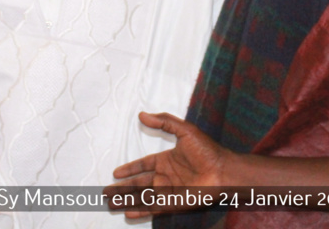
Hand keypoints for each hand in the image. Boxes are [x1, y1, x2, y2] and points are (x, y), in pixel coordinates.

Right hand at [106, 112, 231, 218]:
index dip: (129, 169)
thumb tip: (142, 115)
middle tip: (106, 193)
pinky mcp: (174, 203)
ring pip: (143, 197)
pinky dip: (141, 211)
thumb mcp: (184, 130)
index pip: (143, 165)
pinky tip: (129, 214)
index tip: (115, 173)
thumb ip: (164, 121)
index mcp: (167, 160)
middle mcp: (166, 176)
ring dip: (127, 200)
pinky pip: (154, 208)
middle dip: (123, 188)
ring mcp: (169, 191)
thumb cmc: (207, 150)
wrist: (222, 170)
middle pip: (139, 184)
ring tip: (111, 204)